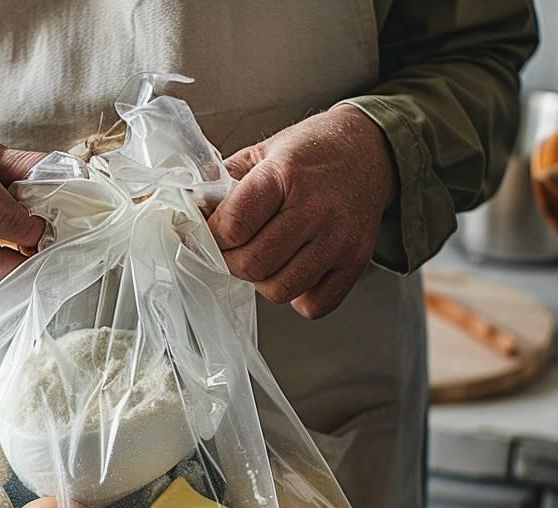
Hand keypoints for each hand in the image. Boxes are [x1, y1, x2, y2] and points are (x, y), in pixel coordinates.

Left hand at [208, 106, 395, 318]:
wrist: (369, 150)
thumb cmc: (310, 153)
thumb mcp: (263, 153)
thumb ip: (224, 184)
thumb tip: (187, 213)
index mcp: (285, 176)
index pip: (233, 227)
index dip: (211, 236)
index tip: (209, 233)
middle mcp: (315, 209)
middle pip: (253, 265)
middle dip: (231, 262)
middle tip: (232, 250)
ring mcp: (338, 240)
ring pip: (280, 290)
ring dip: (262, 281)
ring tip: (264, 259)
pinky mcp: (355, 262)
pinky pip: (315, 306)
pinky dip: (298, 297)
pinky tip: (294, 271)